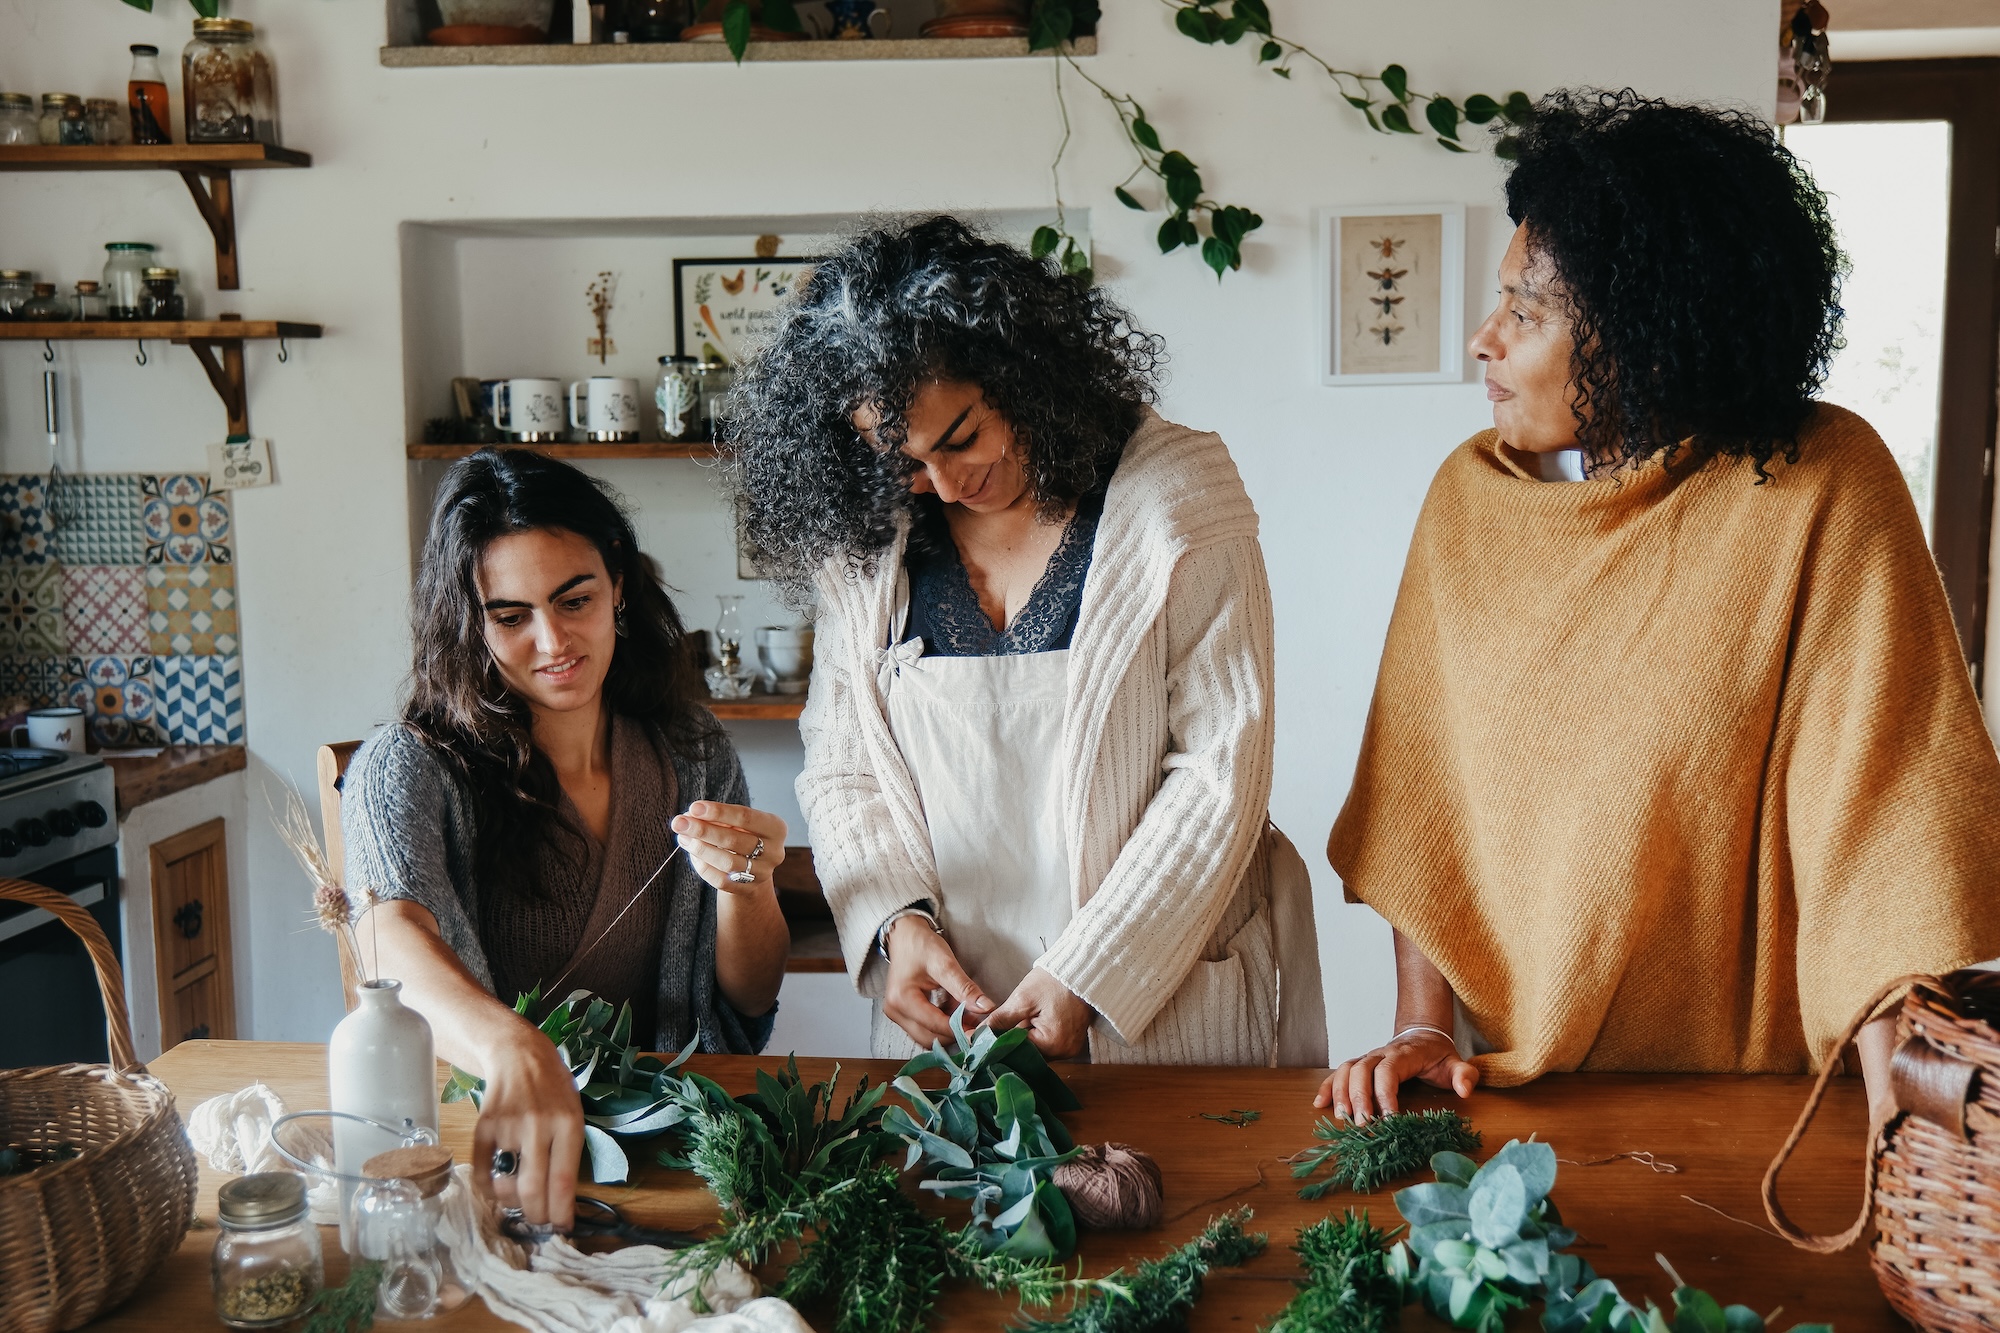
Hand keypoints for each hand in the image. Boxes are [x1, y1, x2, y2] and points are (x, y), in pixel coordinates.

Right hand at [470, 1016, 585, 1228]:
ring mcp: (509, 1126)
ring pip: (506, 1184)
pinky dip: (489, 1188)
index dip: (562, 1211)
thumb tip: (560, 1200)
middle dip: (536, 1216)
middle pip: (533, 1189)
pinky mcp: (483, 1126)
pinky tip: (498, 1185)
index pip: (564, 1180)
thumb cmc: (553, 1089)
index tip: (562, 1228)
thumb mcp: (573, 1114)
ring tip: (519, 1198)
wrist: (519, 1054)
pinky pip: (483, 1172)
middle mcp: (539, 1125)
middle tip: (538, 1220)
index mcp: (569, 1124)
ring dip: (512, 1202)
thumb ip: (567, 1152)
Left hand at [673, 801, 786, 896]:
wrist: (755, 867)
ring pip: (727, 861)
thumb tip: (690, 815)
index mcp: (776, 828)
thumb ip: (720, 818)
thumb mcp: (741, 823)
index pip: (745, 817)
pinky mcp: (748, 889)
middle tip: (679, 822)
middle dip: (702, 830)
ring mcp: (762, 873)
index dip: (718, 812)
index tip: (694, 808)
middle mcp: (774, 851)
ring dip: (700, 848)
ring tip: (683, 838)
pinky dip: (703, 866)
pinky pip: (721, 880)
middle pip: (733, 840)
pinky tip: (692, 854)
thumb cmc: (744, 836)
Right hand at [883, 916, 993, 1047]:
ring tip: (966, 1014)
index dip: (960, 1029)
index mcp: (902, 999)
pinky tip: (954, 1011)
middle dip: (955, 1033)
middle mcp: (895, 1012)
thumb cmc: (921, 945)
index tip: (982, 1029)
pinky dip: (942, 1025)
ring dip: (949, 1030)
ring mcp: (897, 1015)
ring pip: (928, 1037)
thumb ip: (965, 988)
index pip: (935, 1025)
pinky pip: (924, 1029)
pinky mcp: (903, 1015)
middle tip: (977, 1022)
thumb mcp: (945, 963)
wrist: (904, 935)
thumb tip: (986, 1008)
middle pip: (930, 1037)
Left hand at [988, 967, 1091, 1058]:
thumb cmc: (1054, 981)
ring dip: (1026, 1037)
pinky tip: (1034, 1019)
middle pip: (1028, 1053)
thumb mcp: (1022, 999)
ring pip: (1037, 1049)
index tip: (987, 1035)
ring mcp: (1070, 1048)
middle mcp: (1064, 1052)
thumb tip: (979, 1035)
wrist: (1082, 968)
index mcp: (1053, 1044)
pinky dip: (1038, 1034)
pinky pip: (1049, 1044)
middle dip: (1013, 1040)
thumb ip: (1000, 1020)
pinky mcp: (1073, 1041)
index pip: (1017, 1051)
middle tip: (1004, 1022)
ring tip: (1023, 1017)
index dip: (1000, 1043)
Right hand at [1313, 1030, 1479, 1121]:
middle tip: (1362, 1125)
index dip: (1385, 1094)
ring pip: (1346, 1069)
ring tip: (1342, 1118)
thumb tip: (1464, 1090)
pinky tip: (1320, 1103)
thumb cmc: (1437, 1056)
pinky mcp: (1358, 1065)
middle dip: (1359, 1097)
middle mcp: (1379, 1053)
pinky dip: (1327, 1087)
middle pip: (1361, 1070)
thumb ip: (1465, 1075)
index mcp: (1402, 1054)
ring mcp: (1367, 1058)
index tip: (1388, 1119)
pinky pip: (1338, 1072)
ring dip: (1340, 1093)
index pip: (1387, 1071)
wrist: (1422, 1035)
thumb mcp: (1455, 1063)